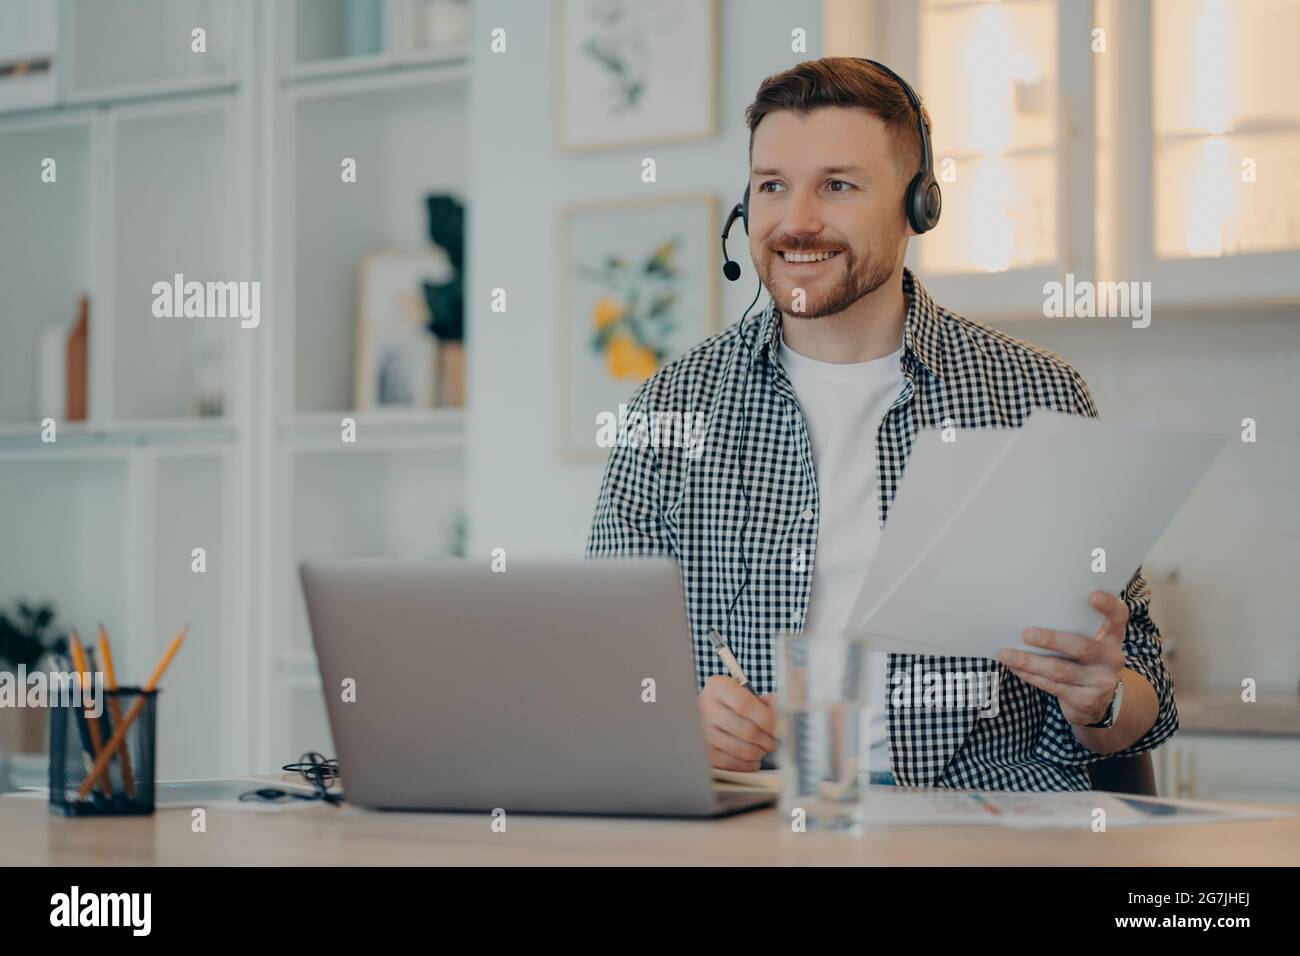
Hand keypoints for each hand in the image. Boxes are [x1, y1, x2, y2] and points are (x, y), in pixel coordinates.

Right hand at [698, 676, 777, 770]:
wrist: (703, 714)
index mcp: (718, 688)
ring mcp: (703, 732)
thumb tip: (783, 719)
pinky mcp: (705, 753)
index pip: (745, 704)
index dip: (766, 718)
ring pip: (742, 750)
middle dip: (767, 739)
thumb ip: (766, 702)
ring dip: (760, 752)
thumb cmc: (732, 703)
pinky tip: (753, 757)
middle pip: (747, 730)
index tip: (778, 727)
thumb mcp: (745, 693)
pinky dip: (749, 764)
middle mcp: (706, 708)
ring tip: (764, 748)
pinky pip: (733, 763)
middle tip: (774, 741)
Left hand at [997, 590, 1127, 726]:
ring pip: (1061, 670)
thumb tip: (1030, 609)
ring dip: (1030, 661)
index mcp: (1112, 637)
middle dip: (1051, 640)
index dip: (1108, 606)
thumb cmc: (1083, 660)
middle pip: (1083, 647)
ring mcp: (1100, 682)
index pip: (1118, 617)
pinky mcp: (1085, 700)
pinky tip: (1014, 667)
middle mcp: (1111, 658)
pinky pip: (1052, 686)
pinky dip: (1030, 675)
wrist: (1097, 702)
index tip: (1092, 595)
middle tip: (1026, 633)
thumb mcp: (1087, 641)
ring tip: (1006, 654)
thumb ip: (1072, 626)